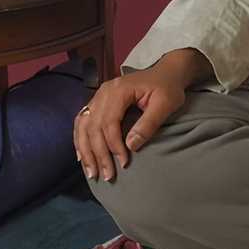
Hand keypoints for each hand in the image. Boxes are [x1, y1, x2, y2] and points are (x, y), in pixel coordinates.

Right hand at [72, 50, 199, 182]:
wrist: (166, 73)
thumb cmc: (168, 88)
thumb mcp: (166, 104)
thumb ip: (148, 123)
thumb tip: (131, 146)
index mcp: (119, 90)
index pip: (109, 122)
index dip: (114, 145)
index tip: (124, 163)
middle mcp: (103, 92)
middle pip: (93, 127)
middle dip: (98, 154)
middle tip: (106, 176)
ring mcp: (98, 96)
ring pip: (83, 126)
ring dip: (86, 151)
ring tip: (92, 172)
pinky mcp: (98, 102)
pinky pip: (82, 122)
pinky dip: (80, 140)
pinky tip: (82, 157)